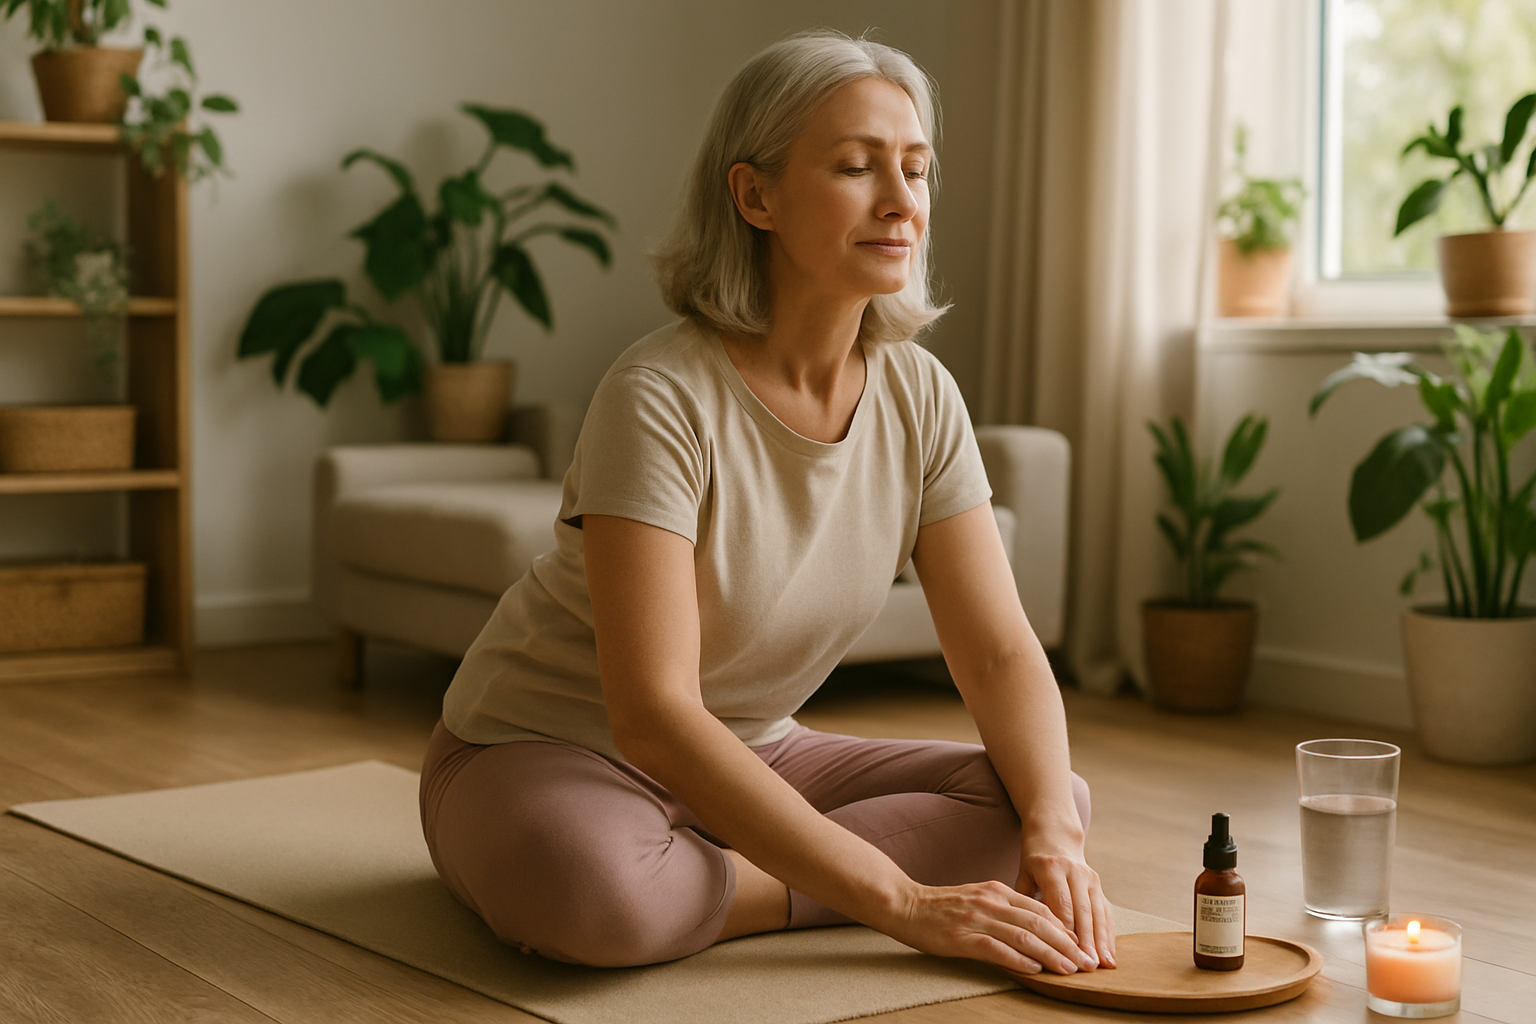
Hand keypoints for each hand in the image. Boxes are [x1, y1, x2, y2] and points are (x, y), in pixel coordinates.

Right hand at [879, 879, 1101, 976]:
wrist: (904, 904)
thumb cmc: (941, 907)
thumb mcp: (978, 900)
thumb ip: (1005, 911)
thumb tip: (1035, 932)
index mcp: (998, 892)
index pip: (1042, 909)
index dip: (1066, 929)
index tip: (1083, 946)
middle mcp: (992, 902)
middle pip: (1040, 923)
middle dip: (1068, 945)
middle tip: (1087, 963)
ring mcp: (977, 919)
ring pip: (1024, 936)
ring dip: (1051, 954)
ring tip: (1069, 969)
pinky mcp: (962, 938)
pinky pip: (997, 949)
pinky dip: (1020, 960)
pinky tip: (1035, 970)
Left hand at [1018, 841, 1116, 968]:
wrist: (1055, 836)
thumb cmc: (1034, 861)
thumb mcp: (1024, 874)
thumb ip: (1024, 901)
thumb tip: (1023, 933)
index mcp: (1052, 868)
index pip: (1061, 903)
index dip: (1065, 930)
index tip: (1065, 953)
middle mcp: (1075, 872)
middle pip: (1082, 911)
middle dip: (1086, 941)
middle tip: (1087, 966)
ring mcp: (1090, 878)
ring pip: (1097, 913)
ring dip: (1101, 941)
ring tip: (1103, 965)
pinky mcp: (1099, 885)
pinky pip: (1105, 912)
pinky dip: (1108, 934)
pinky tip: (1110, 954)